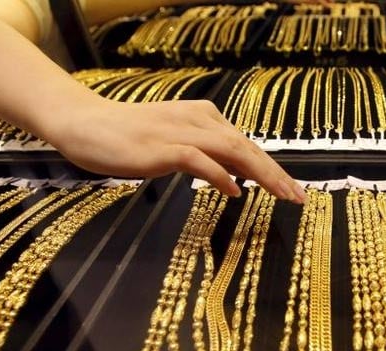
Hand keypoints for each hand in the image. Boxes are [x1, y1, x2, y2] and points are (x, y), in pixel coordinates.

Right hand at [43, 97, 306, 203]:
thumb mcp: (177, 143)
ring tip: (282, 194)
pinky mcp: (163, 147)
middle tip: (299, 197)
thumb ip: (207, 156)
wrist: (86, 124)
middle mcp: (199, 120)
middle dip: (277, 174)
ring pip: (233, 152)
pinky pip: (199, 160)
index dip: (273, 168)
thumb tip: (237, 178)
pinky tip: (235, 190)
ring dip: (262, 174)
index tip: (292, 189)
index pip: (247, 145)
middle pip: (247, 148)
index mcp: (205, 118)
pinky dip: (220, 175)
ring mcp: (181, 132)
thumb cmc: (131, 138)